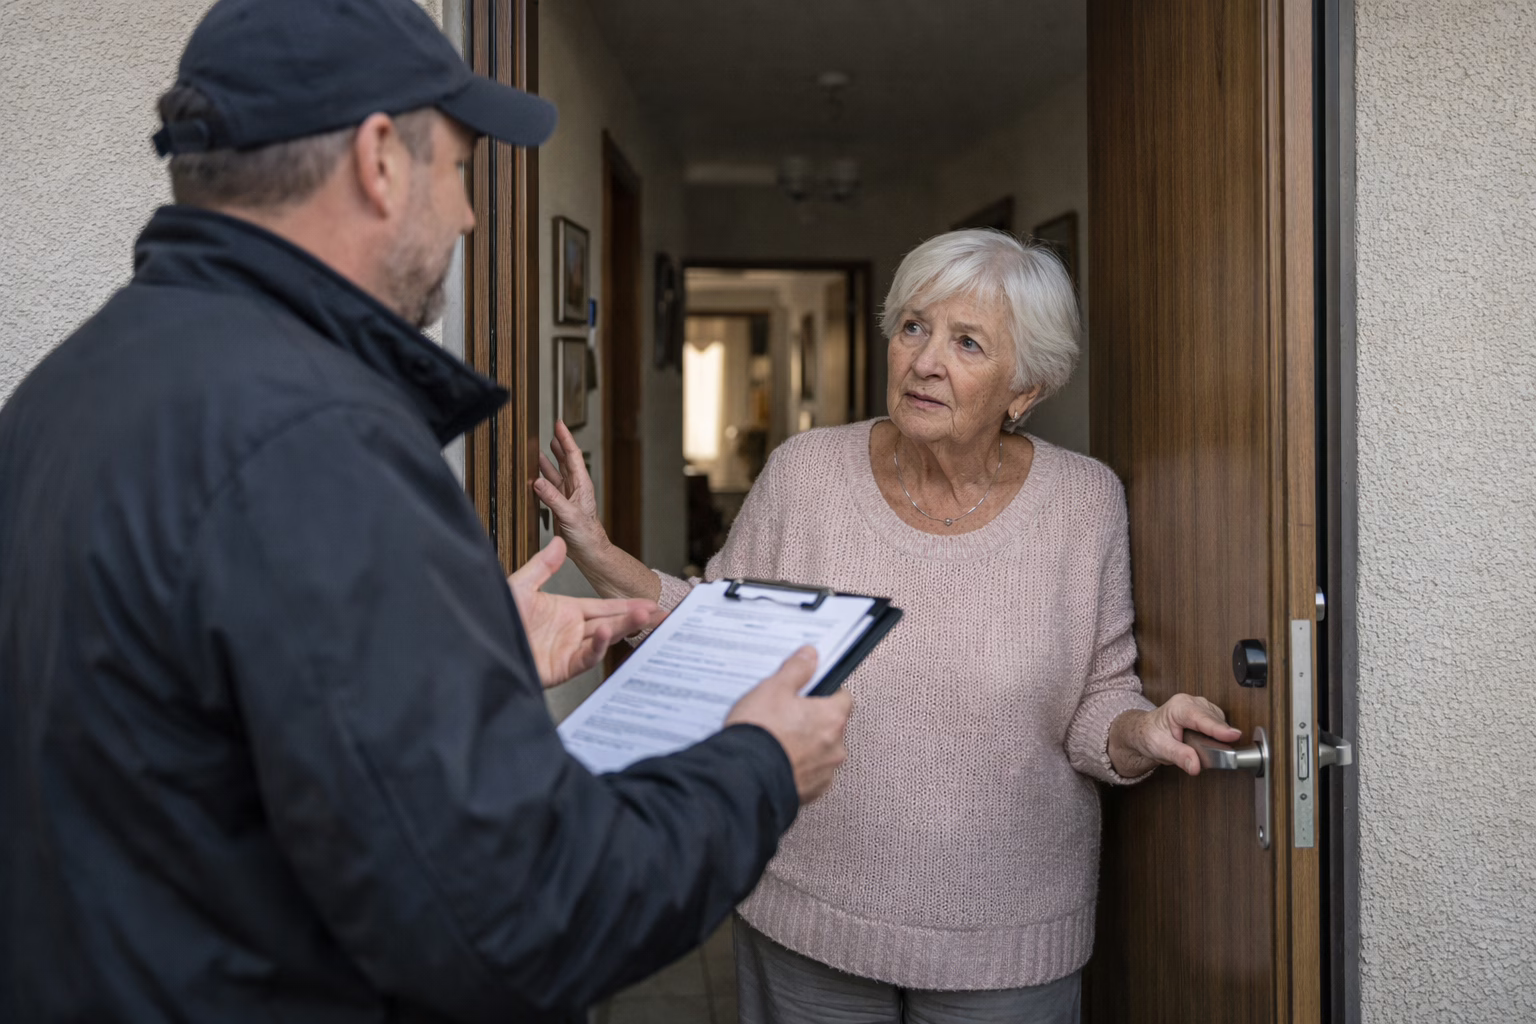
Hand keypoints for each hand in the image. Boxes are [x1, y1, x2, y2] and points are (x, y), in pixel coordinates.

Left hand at [507, 538, 662, 687]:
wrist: (479, 645)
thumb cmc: (496, 618)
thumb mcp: (520, 587)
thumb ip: (542, 567)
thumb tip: (560, 543)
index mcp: (567, 611)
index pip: (605, 607)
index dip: (628, 605)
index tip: (650, 602)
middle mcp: (572, 631)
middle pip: (612, 622)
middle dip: (636, 617)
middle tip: (660, 612)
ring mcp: (569, 650)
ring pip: (604, 638)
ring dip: (624, 628)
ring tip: (643, 617)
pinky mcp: (562, 667)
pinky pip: (585, 657)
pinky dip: (598, 647)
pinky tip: (608, 633)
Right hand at [534, 421, 609, 563]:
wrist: (589, 551)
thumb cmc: (587, 534)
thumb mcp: (569, 515)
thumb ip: (553, 498)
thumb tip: (538, 482)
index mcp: (581, 485)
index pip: (573, 456)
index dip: (566, 439)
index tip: (559, 424)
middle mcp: (575, 487)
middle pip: (565, 460)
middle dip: (559, 444)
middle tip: (552, 430)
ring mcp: (567, 495)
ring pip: (556, 472)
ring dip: (548, 460)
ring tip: (539, 449)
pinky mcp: (560, 505)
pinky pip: (550, 487)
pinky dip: (542, 478)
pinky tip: (536, 475)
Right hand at [725, 647, 852, 803]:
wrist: (743, 778)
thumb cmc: (760, 735)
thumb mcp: (773, 689)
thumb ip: (796, 670)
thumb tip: (809, 657)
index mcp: (832, 718)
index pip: (842, 698)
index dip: (826, 692)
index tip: (811, 691)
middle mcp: (835, 747)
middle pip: (831, 726)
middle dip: (813, 720)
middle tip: (787, 715)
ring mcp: (824, 773)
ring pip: (821, 752)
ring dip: (806, 746)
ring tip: (778, 739)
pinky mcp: (810, 792)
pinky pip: (809, 774)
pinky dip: (797, 767)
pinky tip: (777, 759)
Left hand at [1107, 694, 1241, 777]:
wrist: (1145, 731)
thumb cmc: (1150, 735)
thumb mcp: (1159, 747)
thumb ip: (1178, 756)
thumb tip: (1195, 765)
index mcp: (1179, 707)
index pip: (1201, 718)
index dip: (1218, 728)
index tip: (1233, 736)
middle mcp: (1192, 702)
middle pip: (1214, 720)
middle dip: (1218, 737)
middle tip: (1212, 755)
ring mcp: (1201, 706)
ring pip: (1220, 722)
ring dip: (1218, 737)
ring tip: (1202, 748)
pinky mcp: (1208, 713)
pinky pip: (1220, 725)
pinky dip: (1217, 736)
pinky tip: (1206, 743)